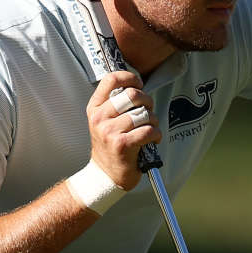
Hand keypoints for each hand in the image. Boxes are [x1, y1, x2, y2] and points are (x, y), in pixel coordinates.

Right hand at [86, 71, 160, 188]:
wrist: (105, 174)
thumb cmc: (111, 146)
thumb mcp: (105, 121)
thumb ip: (117, 104)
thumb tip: (137, 87)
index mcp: (95, 108)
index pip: (111, 79)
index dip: (130, 78)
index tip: (139, 84)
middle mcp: (99, 117)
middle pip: (132, 95)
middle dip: (148, 101)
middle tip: (149, 112)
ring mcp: (109, 131)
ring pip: (143, 114)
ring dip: (153, 121)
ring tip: (150, 129)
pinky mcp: (122, 144)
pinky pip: (148, 130)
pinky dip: (156, 134)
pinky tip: (152, 140)